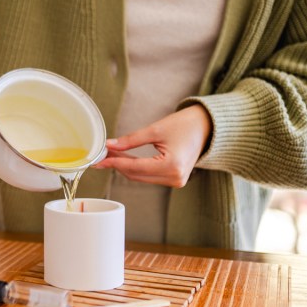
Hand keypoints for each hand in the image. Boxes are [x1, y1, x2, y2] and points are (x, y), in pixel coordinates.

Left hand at [93, 105, 211, 187]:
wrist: (207, 127)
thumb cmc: (186, 124)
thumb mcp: (156, 129)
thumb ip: (131, 140)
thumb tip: (109, 146)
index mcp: (172, 166)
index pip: (135, 168)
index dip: (114, 163)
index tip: (99, 158)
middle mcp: (175, 178)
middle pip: (136, 175)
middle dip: (117, 165)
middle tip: (102, 154)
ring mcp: (176, 182)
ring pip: (141, 177)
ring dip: (125, 167)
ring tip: (110, 155)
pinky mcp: (174, 179)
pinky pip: (149, 176)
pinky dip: (136, 168)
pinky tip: (124, 159)